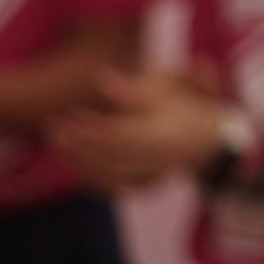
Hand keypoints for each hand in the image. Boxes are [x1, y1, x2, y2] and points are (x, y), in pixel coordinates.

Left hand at [52, 73, 240, 191]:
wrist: (211, 138)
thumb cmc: (183, 103)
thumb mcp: (167, 85)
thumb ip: (133, 87)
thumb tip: (99, 78)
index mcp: (163, 134)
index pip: (121, 136)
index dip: (93, 130)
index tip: (69, 117)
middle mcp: (157, 160)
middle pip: (111, 156)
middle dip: (79, 144)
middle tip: (53, 126)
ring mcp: (150, 175)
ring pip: (108, 174)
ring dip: (78, 159)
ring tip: (56, 138)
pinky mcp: (142, 185)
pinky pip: (111, 185)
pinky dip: (88, 173)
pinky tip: (70, 155)